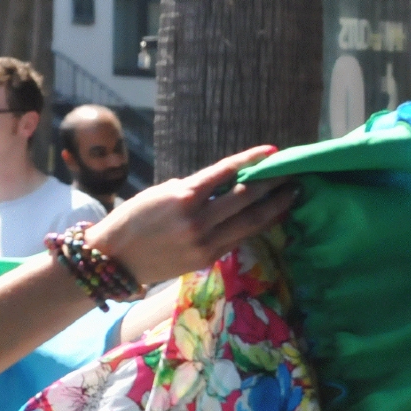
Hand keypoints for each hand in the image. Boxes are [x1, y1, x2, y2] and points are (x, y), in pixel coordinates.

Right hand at [85, 148, 297, 285]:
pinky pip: (238, 238)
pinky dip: (256, 225)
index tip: (273, 151)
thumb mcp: (162, 193)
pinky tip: (271, 217)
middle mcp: (197, 220)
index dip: (252, 160)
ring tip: (292, 195)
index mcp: (184, 196)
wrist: (116, 259)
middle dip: (273, 184)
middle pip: (246, 198)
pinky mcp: (207, 258)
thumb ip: (196, 189)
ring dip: (275, 208)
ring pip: (250, 222)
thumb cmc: (134, 219)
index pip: (227, 172)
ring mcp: (204, 242)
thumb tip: (228, 184)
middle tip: (293, 173)